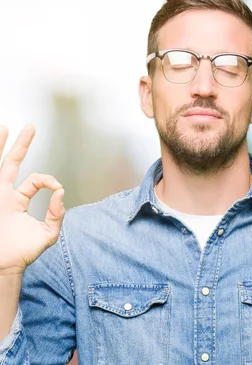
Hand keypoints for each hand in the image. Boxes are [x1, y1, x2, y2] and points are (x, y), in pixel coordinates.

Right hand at [0, 125, 64, 275]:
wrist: (3, 266)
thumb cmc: (23, 253)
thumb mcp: (47, 233)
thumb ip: (57, 214)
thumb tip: (62, 192)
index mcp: (17, 201)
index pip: (34, 180)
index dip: (48, 180)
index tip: (56, 188)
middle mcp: (3, 195)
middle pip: (11, 163)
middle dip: (20, 145)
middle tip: (30, 127)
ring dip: (0, 145)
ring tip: (5, 127)